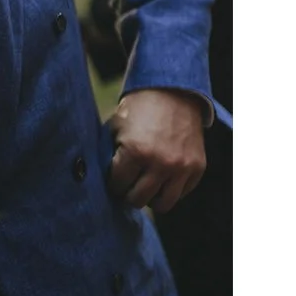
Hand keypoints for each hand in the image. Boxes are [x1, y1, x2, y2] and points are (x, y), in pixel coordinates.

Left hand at [108, 87, 206, 212]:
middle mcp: (160, 162)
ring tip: (147, 186)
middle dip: (129, 193)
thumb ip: (109, 155)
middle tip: (129, 184)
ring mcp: (181, 166)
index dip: (113, 183)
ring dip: (152, 198)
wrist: (174, 91)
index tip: (115, 178)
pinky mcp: (197, 166)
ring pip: (163, 204)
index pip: (117, 186)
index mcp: (135, 151)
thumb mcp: (116, 128)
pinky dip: (171, 189)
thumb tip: (98, 180)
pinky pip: (182, 193)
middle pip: (138, 200)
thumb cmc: (140, 109)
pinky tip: (164, 176)